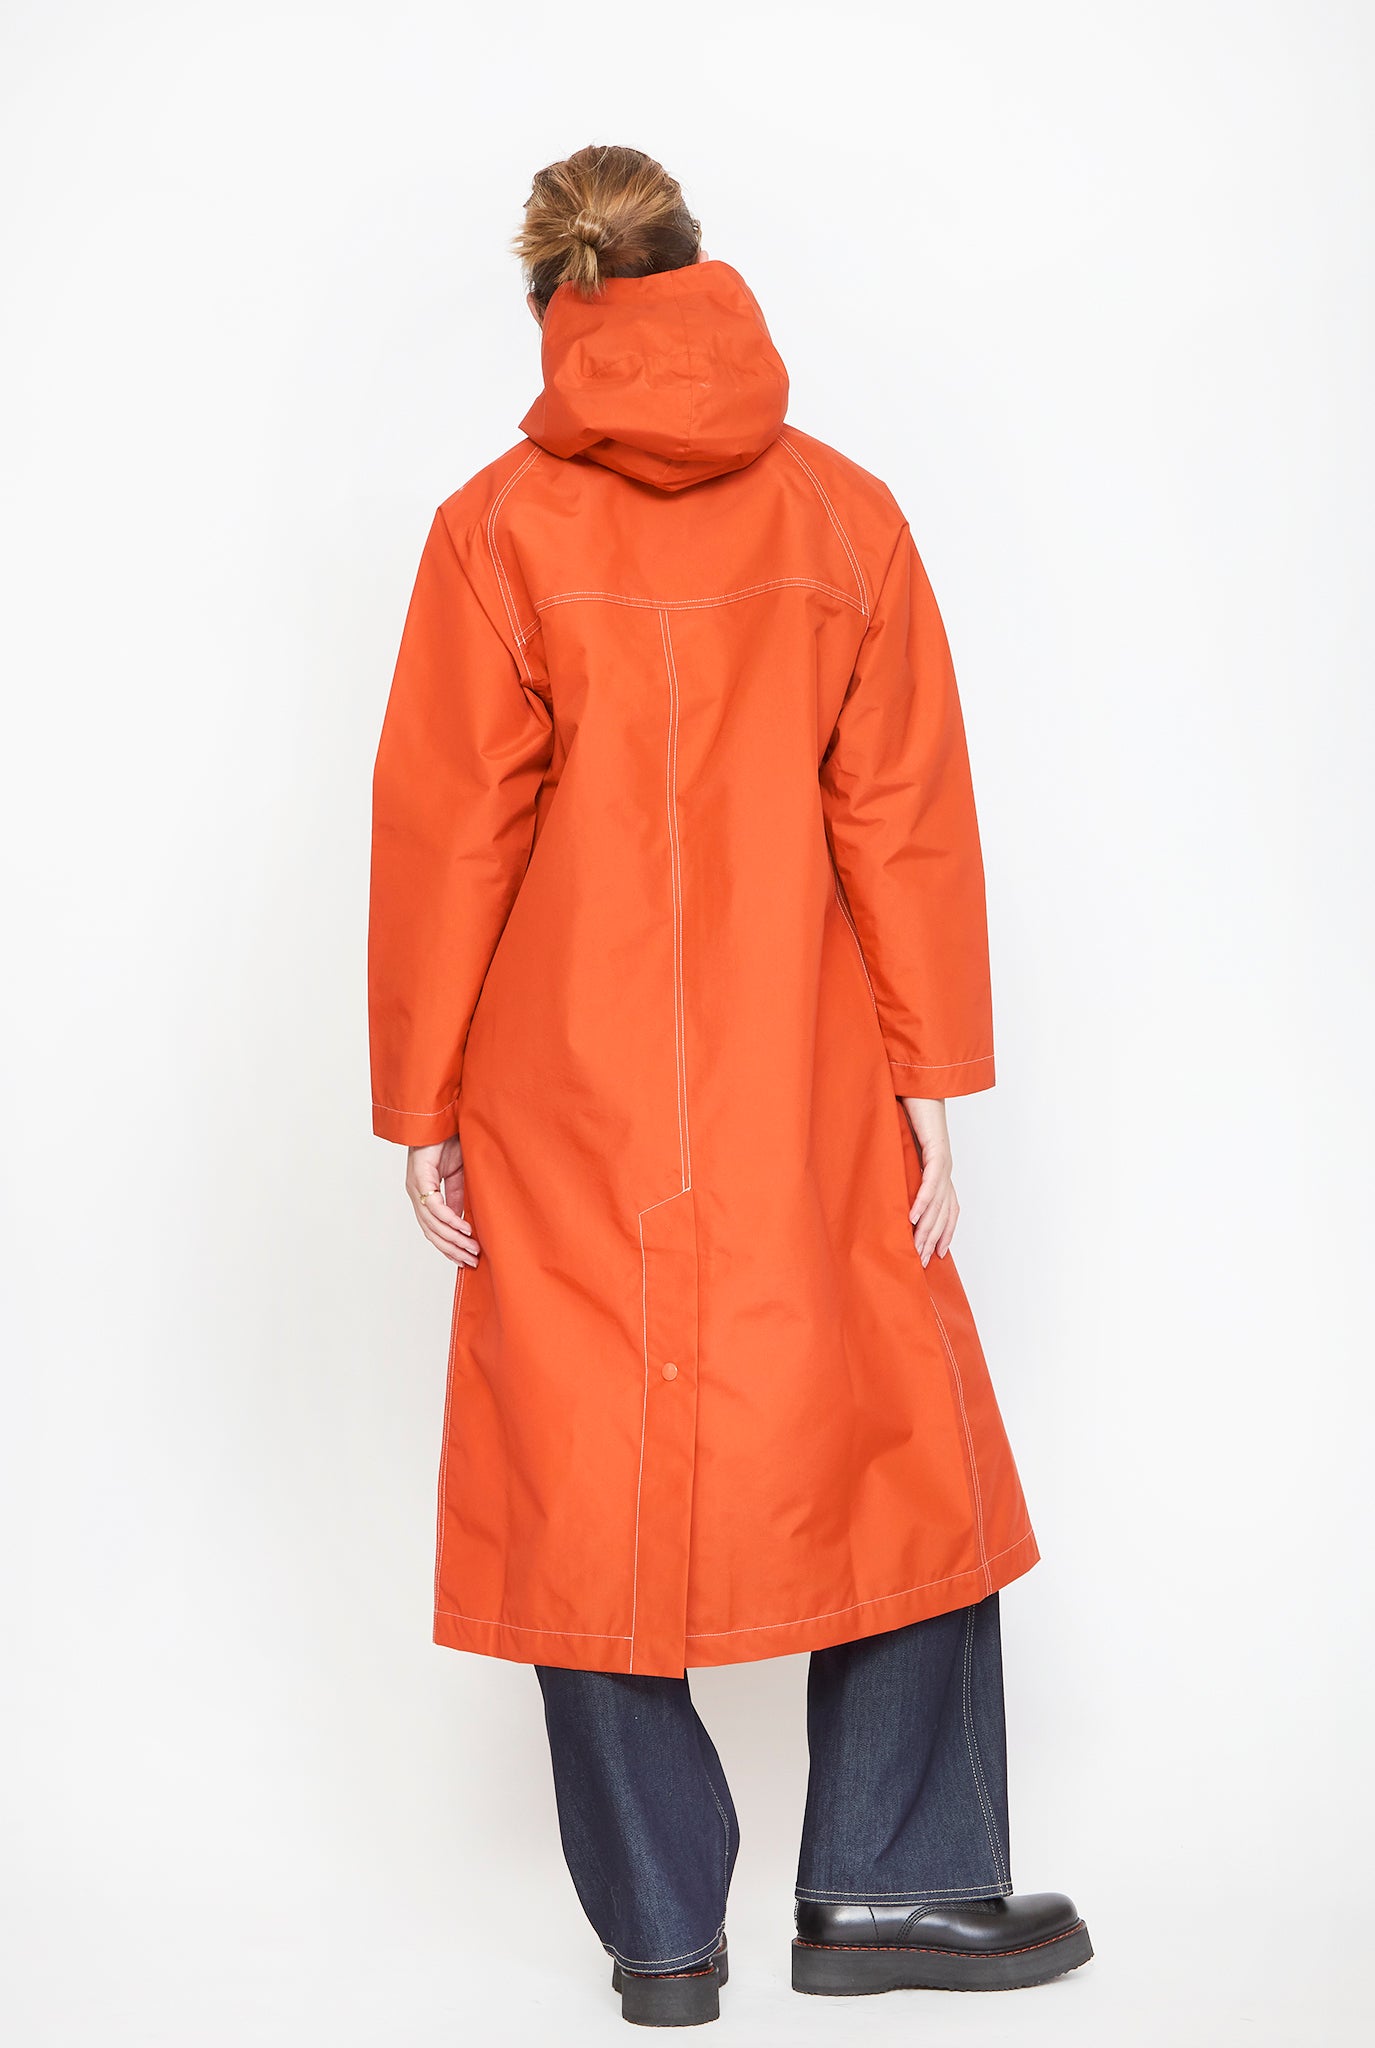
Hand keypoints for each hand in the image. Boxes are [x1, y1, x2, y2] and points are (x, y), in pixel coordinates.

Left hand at [406, 1138, 480, 1266]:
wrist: (442, 1116)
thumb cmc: (449, 1141)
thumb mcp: (458, 1176)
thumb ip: (458, 1197)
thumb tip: (463, 1221)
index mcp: (423, 1194)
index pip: (432, 1228)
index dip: (447, 1246)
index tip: (464, 1259)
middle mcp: (416, 1193)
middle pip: (431, 1231)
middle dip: (452, 1249)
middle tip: (471, 1261)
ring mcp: (415, 1186)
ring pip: (432, 1223)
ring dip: (453, 1239)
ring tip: (471, 1249)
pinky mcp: (420, 1177)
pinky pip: (436, 1206)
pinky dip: (450, 1220)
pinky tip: (464, 1229)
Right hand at [900, 1097, 959, 1267]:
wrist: (918, 1082)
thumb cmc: (905, 1111)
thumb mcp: (898, 1147)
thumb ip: (892, 1166)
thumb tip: (876, 1183)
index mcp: (939, 1170)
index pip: (947, 1209)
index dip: (943, 1233)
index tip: (933, 1256)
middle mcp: (945, 1169)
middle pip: (944, 1213)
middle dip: (932, 1239)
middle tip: (920, 1263)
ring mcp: (944, 1160)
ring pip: (939, 1203)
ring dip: (927, 1228)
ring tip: (915, 1249)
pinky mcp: (938, 1149)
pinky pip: (931, 1182)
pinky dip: (923, 1201)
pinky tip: (912, 1218)